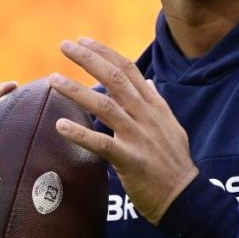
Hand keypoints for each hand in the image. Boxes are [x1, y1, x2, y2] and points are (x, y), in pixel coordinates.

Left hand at [51, 37, 198, 224]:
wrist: (185, 196)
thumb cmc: (174, 163)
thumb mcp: (171, 125)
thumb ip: (157, 102)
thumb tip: (150, 82)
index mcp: (154, 105)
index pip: (128, 69)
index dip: (105, 52)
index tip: (83, 41)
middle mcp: (145, 115)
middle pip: (115, 78)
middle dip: (88, 59)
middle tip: (64, 45)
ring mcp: (138, 136)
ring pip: (105, 106)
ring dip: (77, 91)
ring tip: (53, 79)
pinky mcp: (130, 160)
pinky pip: (102, 144)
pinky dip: (80, 134)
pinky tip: (60, 126)